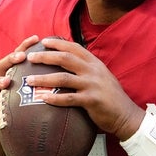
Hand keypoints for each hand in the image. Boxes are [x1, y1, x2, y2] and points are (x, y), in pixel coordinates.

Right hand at [0, 35, 40, 155]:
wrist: (19, 131)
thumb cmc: (33, 106)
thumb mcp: (42, 90)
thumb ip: (51, 77)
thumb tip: (73, 62)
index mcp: (18, 74)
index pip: (21, 55)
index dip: (27, 45)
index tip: (37, 38)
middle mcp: (6, 81)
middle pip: (4, 65)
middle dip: (11, 59)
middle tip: (22, 57)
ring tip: (7, 82)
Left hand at [23, 37, 144, 139]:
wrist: (126, 115)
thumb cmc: (111, 97)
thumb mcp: (102, 77)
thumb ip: (88, 69)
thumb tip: (70, 64)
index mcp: (95, 63)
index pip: (75, 48)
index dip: (58, 43)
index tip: (43, 41)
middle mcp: (93, 71)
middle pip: (65, 58)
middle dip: (45, 56)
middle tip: (30, 57)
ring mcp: (92, 85)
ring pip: (63, 78)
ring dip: (43, 78)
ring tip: (29, 80)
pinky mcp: (91, 100)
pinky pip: (68, 98)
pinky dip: (54, 98)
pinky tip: (42, 98)